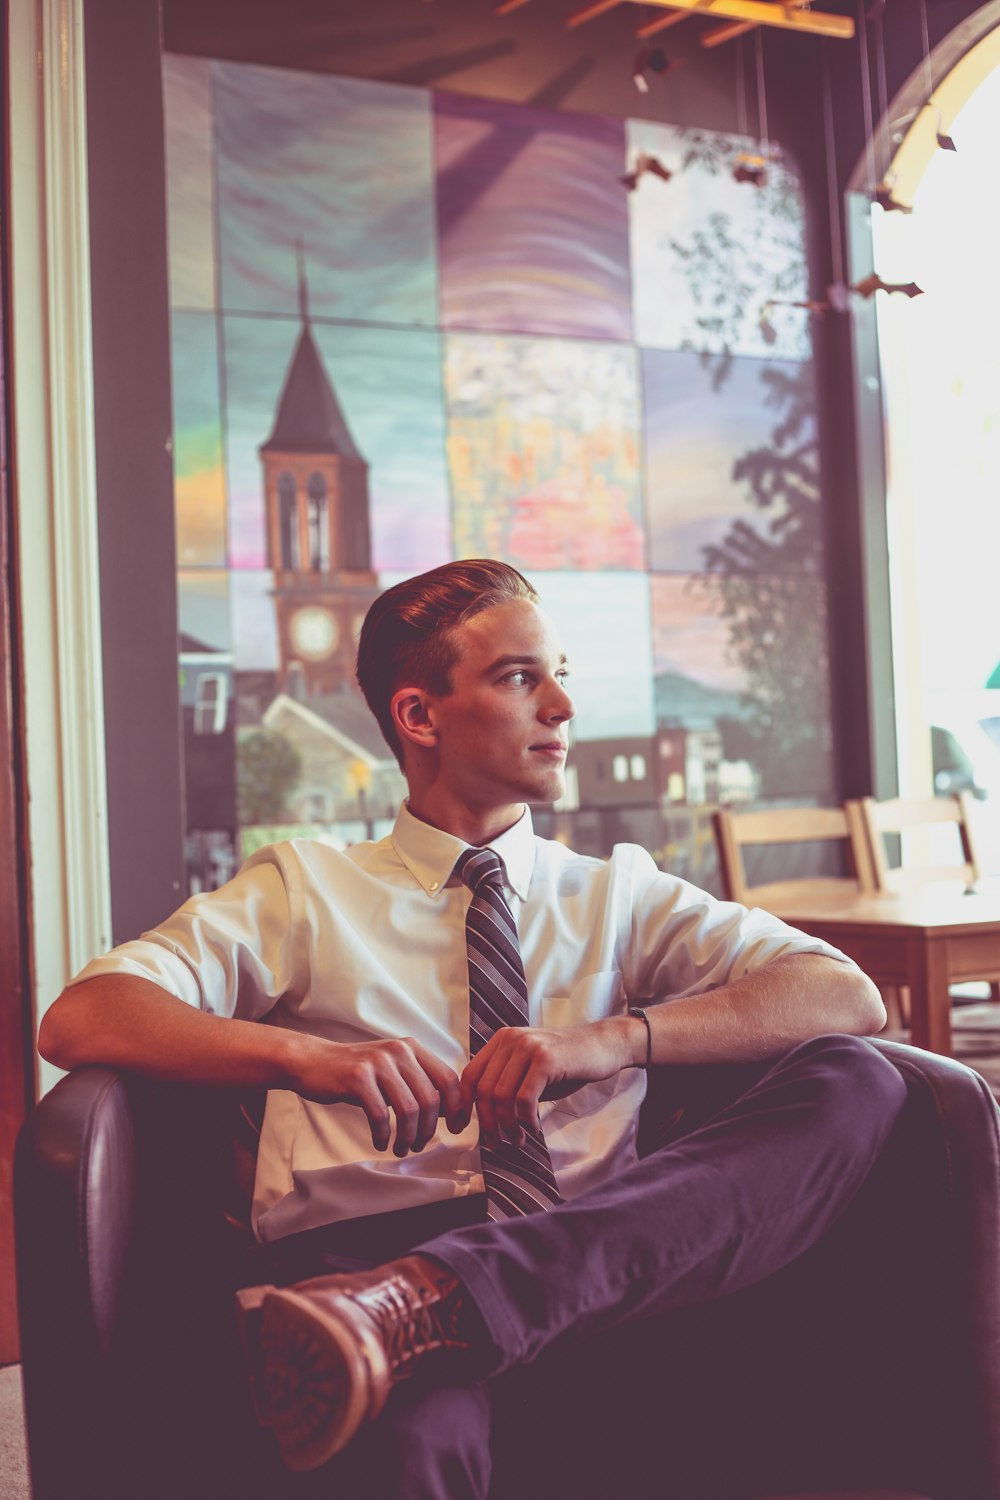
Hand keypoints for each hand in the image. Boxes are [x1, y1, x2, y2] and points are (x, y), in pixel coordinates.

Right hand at [291, 1036, 463, 1156]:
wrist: (313, 1062)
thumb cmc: (357, 1074)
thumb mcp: (392, 1072)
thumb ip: (418, 1086)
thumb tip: (450, 1113)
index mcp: (413, 1048)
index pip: (448, 1078)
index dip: (457, 1107)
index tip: (458, 1129)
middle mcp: (399, 1051)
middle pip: (431, 1099)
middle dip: (429, 1130)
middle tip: (419, 1146)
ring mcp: (378, 1062)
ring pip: (409, 1109)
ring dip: (408, 1136)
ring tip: (401, 1148)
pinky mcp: (357, 1077)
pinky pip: (380, 1115)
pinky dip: (383, 1135)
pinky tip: (380, 1142)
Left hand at [458, 1019, 632, 1150]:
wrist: (603, 1045)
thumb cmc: (566, 1063)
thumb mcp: (529, 1068)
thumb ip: (506, 1083)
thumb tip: (482, 1116)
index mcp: (502, 1040)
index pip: (470, 1075)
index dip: (462, 1105)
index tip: (463, 1128)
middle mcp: (511, 1040)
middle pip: (484, 1090)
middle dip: (487, 1124)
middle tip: (496, 1144)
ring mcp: (528, 1048)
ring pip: (502, 1098)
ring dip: (508, 1127)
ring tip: (518, 1140)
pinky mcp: (546, 1060)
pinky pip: (524, 1099)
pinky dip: (526, 1120)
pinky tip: (534, 1128)